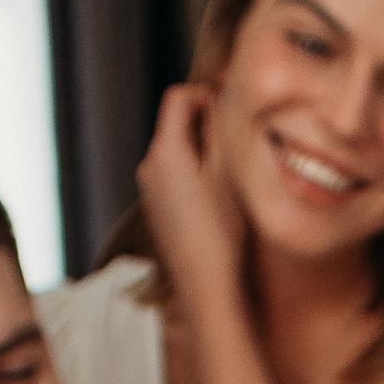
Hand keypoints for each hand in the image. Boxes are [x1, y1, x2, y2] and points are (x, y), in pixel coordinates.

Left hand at [137, 82, 247, 304]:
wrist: (206, 287)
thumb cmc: (222, 233)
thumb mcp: (228, 172)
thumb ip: (220, 129)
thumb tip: (217, 101)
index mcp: (164, 150)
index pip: (178, 97)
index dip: (205, 96)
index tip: (230, 114)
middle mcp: (148, 165)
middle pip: (175, 123)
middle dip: (204, 126)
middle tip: (235, 147)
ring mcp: (149, 188)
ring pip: (176, 150)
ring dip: (200, 152)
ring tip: (228, 177)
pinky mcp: (156, 208)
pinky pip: (173, 175)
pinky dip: (193, 174)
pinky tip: (214, 200)